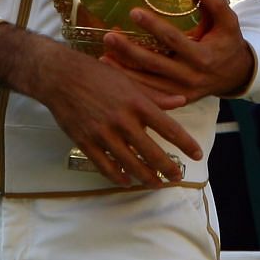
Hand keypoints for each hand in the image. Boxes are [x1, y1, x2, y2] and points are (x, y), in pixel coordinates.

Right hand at [30, 40, 202, 186]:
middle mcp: (123, 120)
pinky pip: (104, 166)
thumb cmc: (98, 75)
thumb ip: (156, 95)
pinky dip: (117, 176)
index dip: (186, 143)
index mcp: (137, 103)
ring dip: (145, 177)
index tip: (198, 155)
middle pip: (151, 152)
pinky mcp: (86, 142)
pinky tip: (127, 182)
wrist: (61, 77)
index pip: (168, 127)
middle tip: (177, 177)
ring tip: (157, 184)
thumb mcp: (130, 81)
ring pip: (129, 163)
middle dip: (167, 168)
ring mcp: (103, 133)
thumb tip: (182, 100)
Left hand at [100, 0, 257, 104]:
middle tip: (109, 37)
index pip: (173, 39)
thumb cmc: (229, 44)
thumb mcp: (229, 23)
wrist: (236, 75)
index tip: (133, 12)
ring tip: (103, 57)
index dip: (153, 26)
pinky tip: (115, 75)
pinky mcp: (176, 100)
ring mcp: (182, 91)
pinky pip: (151, 94)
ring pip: (148, 82)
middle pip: (154, 63)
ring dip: (124, 71)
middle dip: (129, 51)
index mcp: (203, 56)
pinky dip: (133, 86)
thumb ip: (215, 4)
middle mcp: (190, 76)